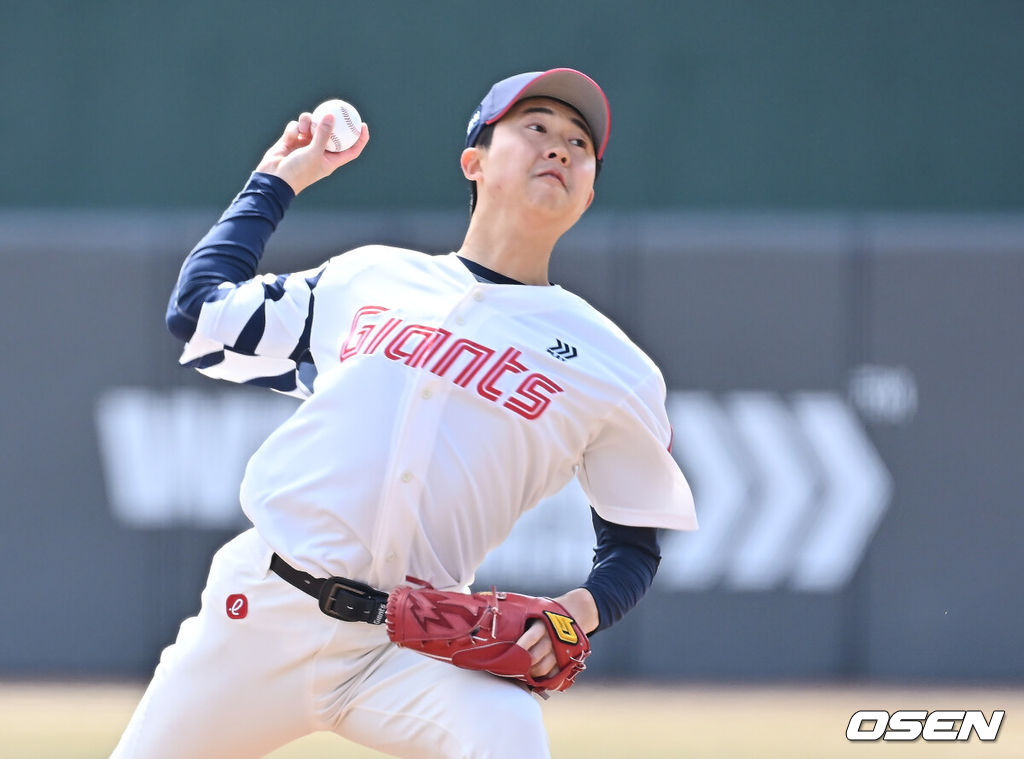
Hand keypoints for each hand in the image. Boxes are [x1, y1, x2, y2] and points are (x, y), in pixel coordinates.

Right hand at [255, 111, 369, 194]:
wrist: (273, 178)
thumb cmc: (298, 171)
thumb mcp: (314, 153)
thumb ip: (323, 134)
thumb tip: (331, 116)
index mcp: (331, 160)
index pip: (351, 150)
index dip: (360, 139)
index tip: (363, 125)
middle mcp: (319, 152)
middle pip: (331, 133)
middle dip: (332, 121)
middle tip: (336, 108)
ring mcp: (305, 145)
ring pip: (312, 125)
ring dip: (308, 122)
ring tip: (305, 127)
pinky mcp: (292, 140)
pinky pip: (297, 127)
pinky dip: (295, 128)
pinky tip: (292, 134)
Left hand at [515, 587, 597, 679]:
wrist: (574, 612)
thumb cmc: (545, 613)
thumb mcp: (535, 609)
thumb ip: (520, 616)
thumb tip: (492, 617)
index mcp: (543, 625)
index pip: (529, 638)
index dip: (518, 648)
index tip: (506, 655)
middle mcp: (552, 639)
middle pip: (534, 658)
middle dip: (521, 663)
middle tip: (510, 666)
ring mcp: (560, 651)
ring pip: (542, 669)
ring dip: (529, 673)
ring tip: (520, 671)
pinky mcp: (566, 660)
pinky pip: (553, 676)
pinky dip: (543, 679)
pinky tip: (534, 677)